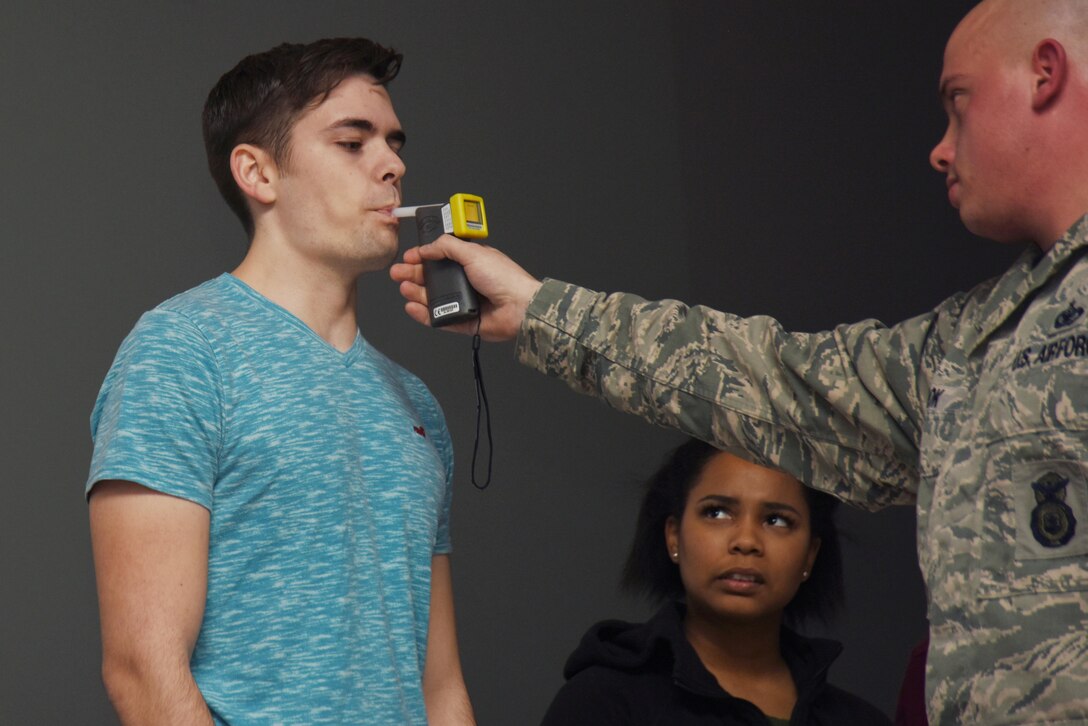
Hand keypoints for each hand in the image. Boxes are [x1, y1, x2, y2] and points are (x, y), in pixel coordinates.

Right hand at [390, 235, 541, 341]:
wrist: (519, 307)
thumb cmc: (505, 279)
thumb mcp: (473, 253)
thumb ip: (447, 247)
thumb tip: (427, 246)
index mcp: (470, 262)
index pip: (440, 257)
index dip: (423, 257)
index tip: (409, 257)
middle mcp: (465, 281)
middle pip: (432, 278)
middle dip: (413, 274)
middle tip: (398, 273)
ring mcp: (463, 301)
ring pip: (432, 298)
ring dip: (416, 292)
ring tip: (405, 288)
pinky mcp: (462, 321)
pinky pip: (438, 318)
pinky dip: (423, 314)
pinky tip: (413, 306)